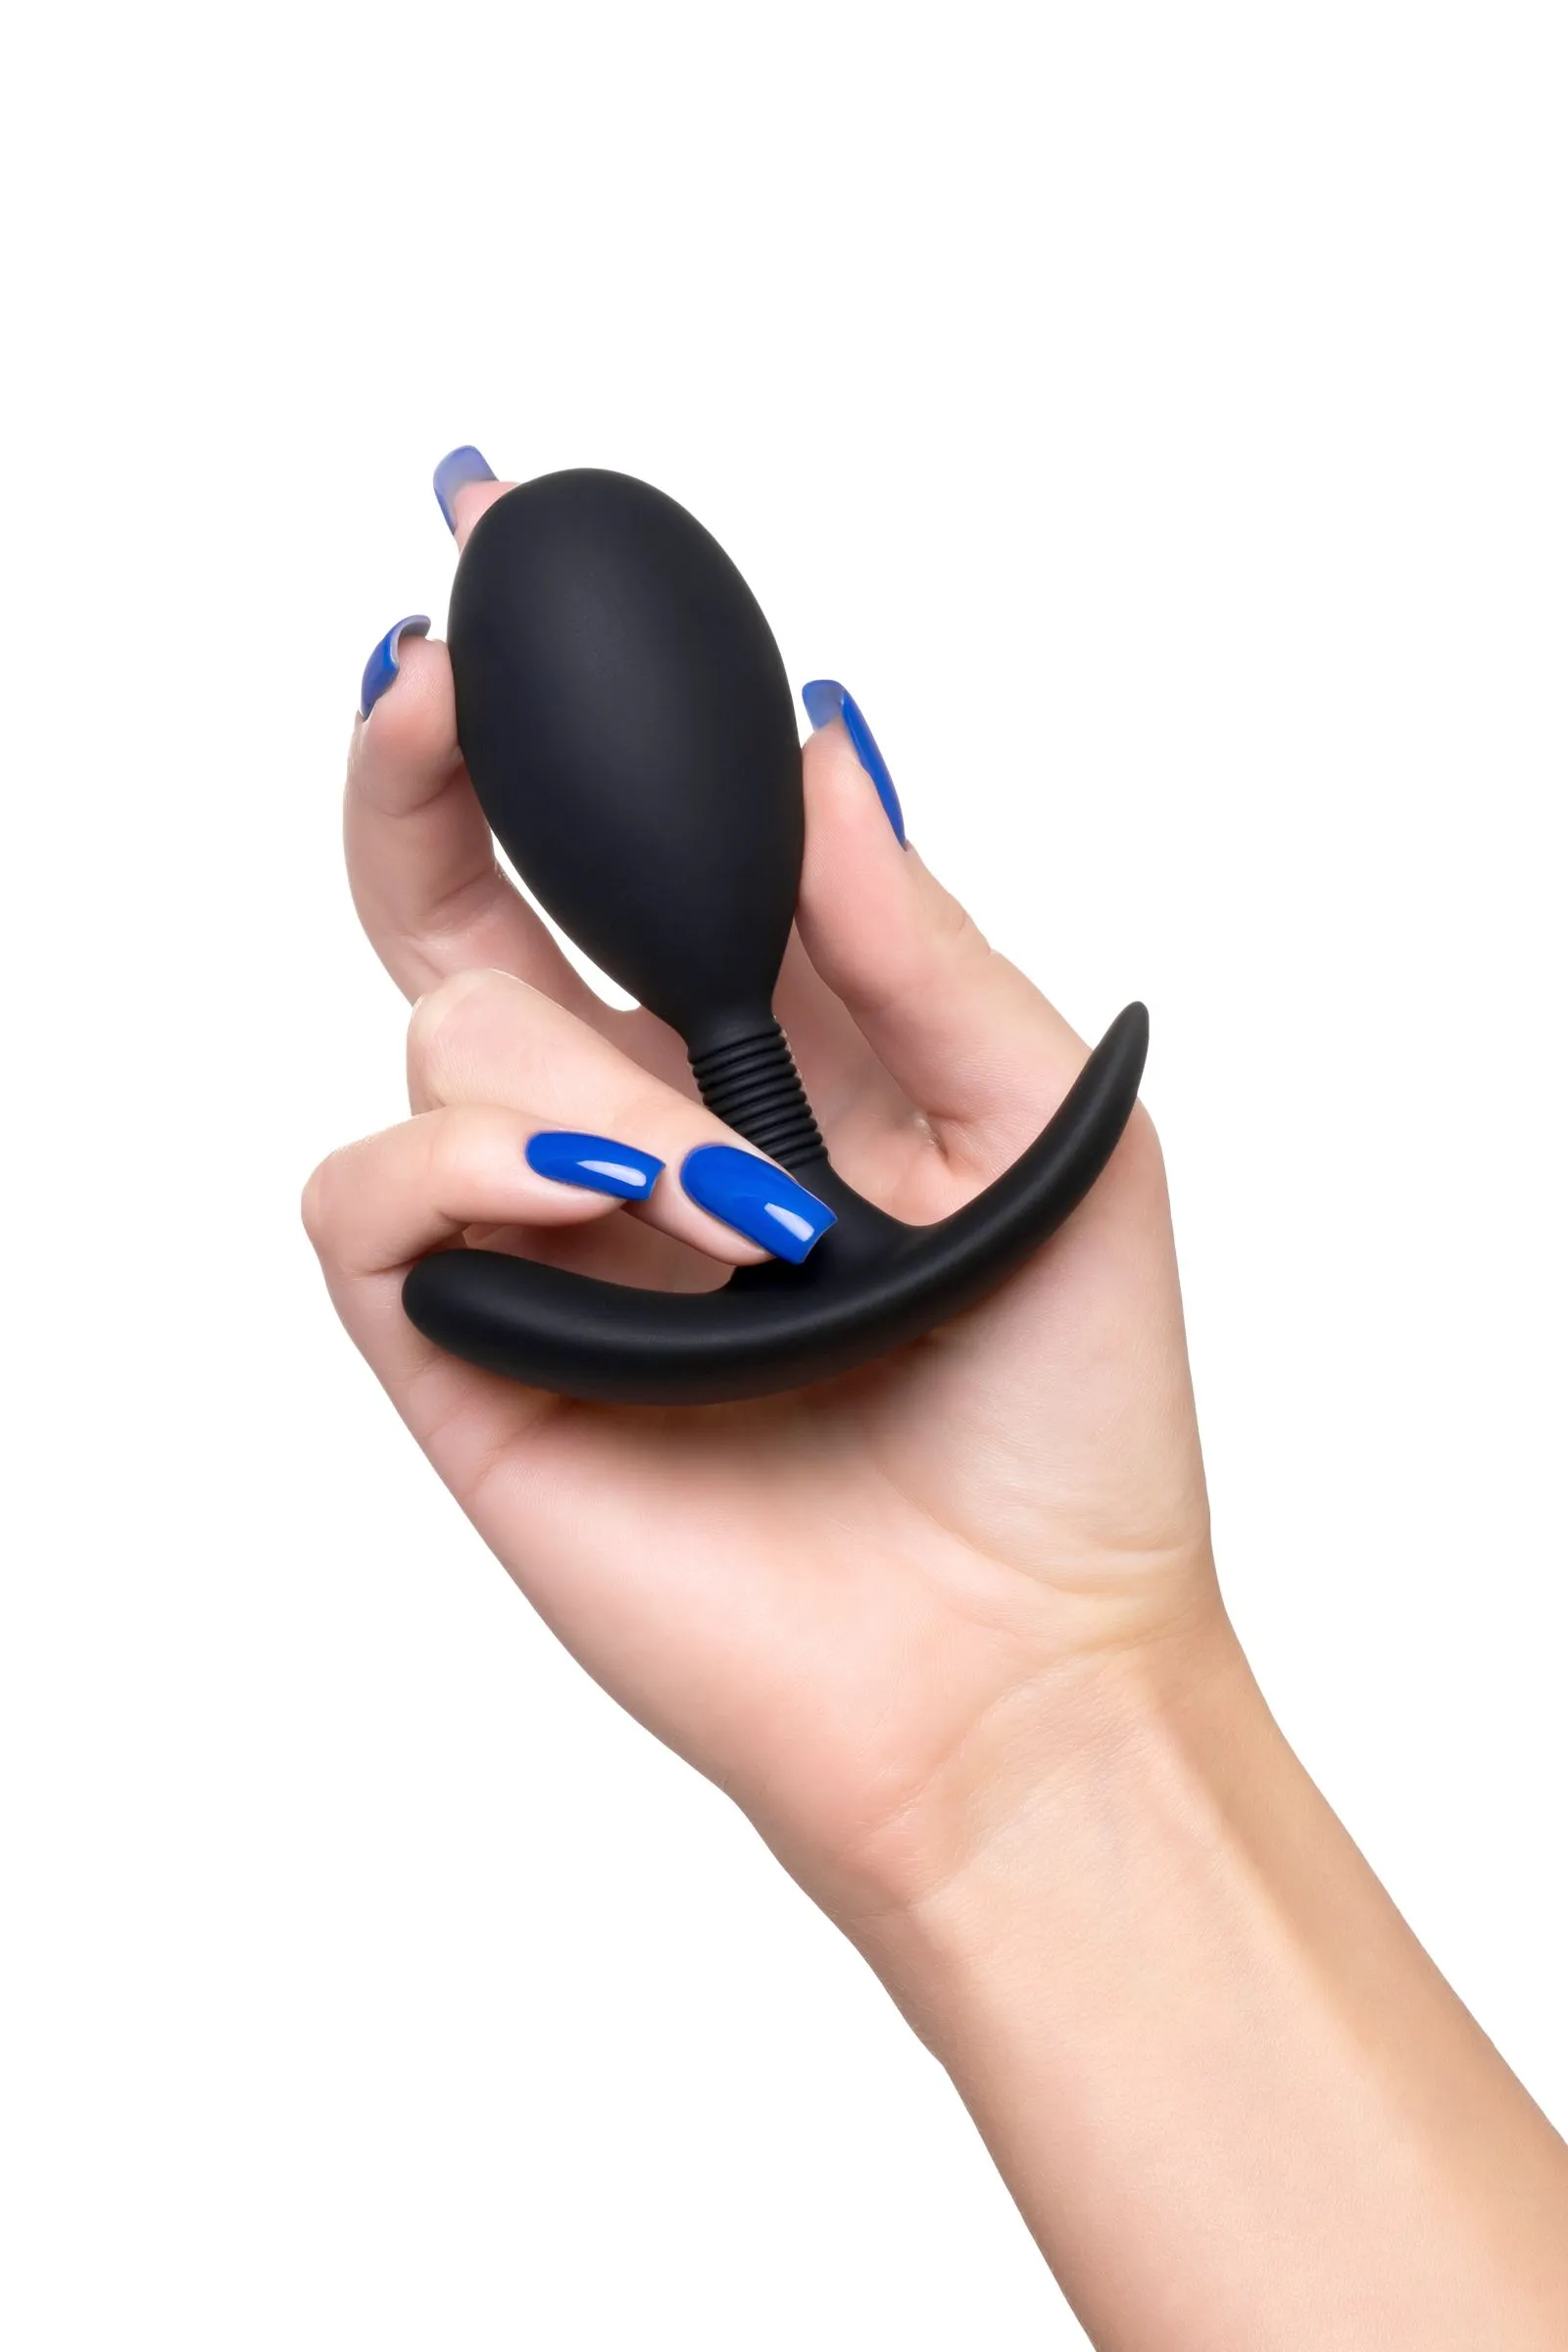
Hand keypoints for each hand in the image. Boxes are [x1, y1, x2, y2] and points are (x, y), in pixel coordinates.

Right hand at [304, 469, 1214, 1925]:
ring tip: (769, 1222)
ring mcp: (532, 1234)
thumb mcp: (1048, 1125)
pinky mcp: (460, 1352)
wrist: (1017, 1674)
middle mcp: (626, 1122)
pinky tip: (618, 1206)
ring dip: (597, 1083)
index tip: (503, 543)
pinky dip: (475, 1170)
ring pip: (440, 1029)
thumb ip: (911, 930)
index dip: (553, 708)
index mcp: (761, 1050)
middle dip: (423, 758)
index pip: (618, 844)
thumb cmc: (1059, 1426)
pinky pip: (369, 1193)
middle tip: (430, 666)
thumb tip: (822, 737)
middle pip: (449, 892)